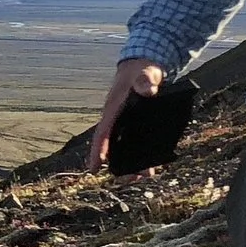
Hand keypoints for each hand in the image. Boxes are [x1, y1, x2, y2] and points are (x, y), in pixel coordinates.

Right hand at [87, 58, 163, 174]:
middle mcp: (116, 119)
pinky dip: (141, 155)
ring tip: (143, 175)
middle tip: (130, 178)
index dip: (98, 149)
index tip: (94, 167)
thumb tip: (148, 90)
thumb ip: (146, 79)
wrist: (144, 67)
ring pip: (123, 147)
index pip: (103, 131)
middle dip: (118, 164)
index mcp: (113, 108)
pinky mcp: (134, 124)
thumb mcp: (146, 72)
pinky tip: (151, 166)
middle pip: (112, 145)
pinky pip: (134, 143)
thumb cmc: (142, 70)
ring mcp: (124, 123)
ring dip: (132, 162)